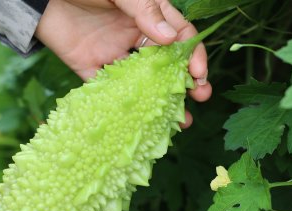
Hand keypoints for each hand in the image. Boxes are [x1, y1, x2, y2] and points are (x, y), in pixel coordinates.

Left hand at [35, 0, 210, 126]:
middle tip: (201, 96)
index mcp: (146, 15)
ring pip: (143, 82)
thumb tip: (168, 38)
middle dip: (185, 80)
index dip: (192, 53)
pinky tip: (140, 120)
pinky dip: (125, 106)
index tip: (198, 70)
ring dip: (162, 100)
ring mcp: (113, 54)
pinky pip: (109, 91)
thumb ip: (144, 10)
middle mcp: (134, 36)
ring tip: (179, 119)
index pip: (178, 35)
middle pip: (166, 63)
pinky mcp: (90, 69)